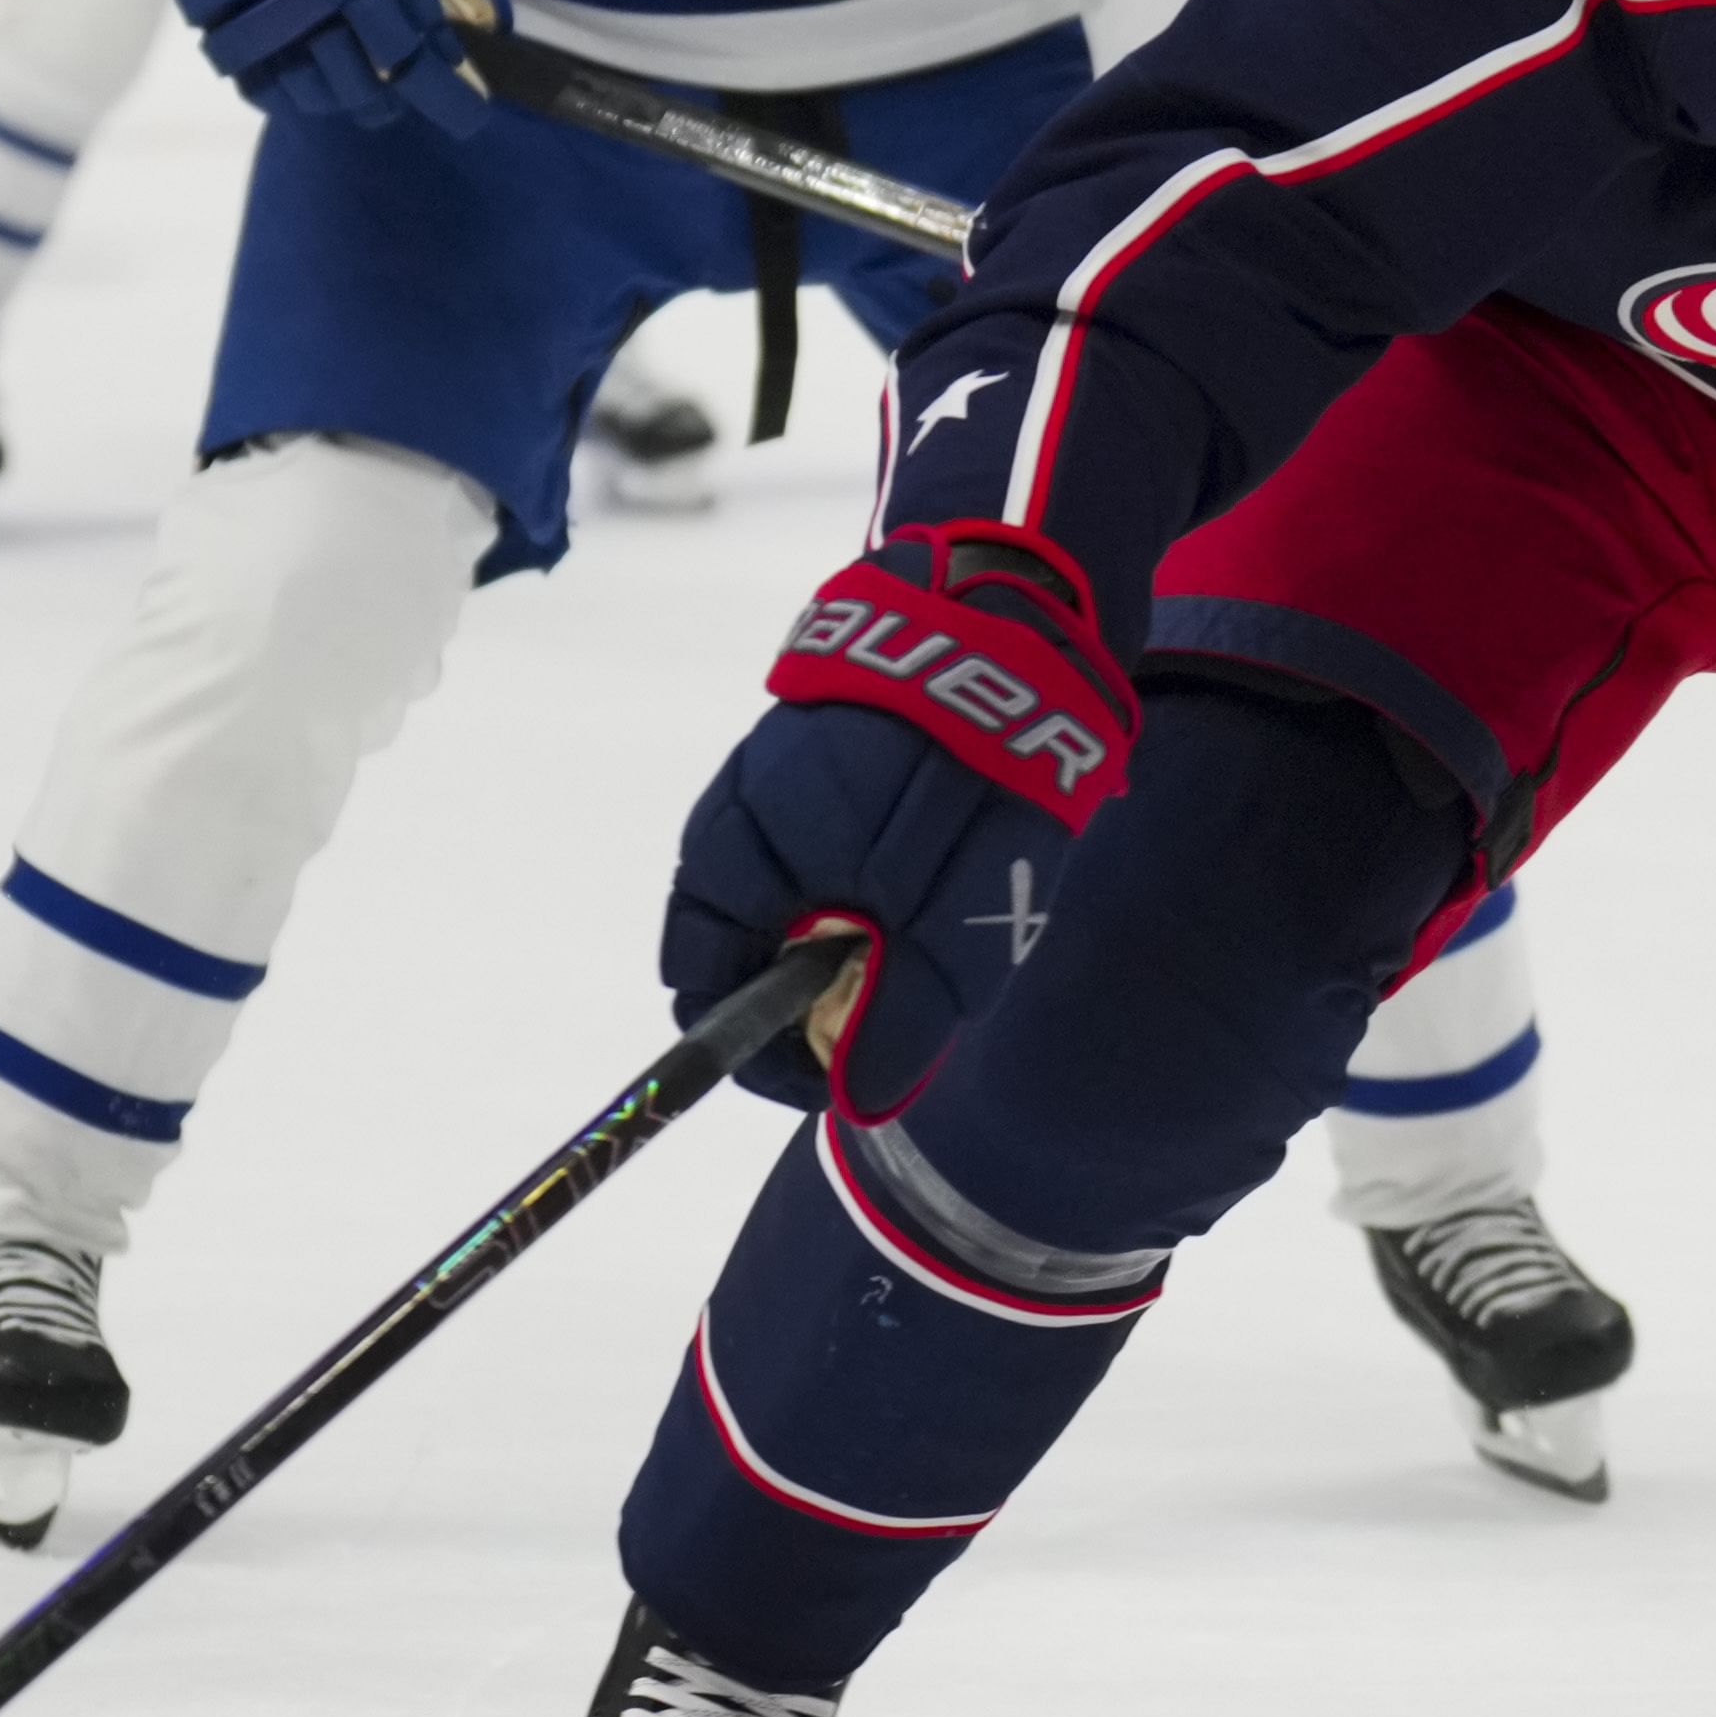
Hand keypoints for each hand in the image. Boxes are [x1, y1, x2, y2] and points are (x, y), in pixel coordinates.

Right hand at [662, 523, 1143, 1112]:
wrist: (1013, 612)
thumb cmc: (975, 777)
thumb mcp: (953, 921)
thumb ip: (902, 1015)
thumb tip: (855, 1103)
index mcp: (743, 857)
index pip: (702, 988)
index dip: (762, 1052)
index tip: (837, 1076)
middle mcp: (739, 809)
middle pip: (744, 941)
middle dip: (810, 990)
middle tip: (903, 998)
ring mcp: (777, 764)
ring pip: (788, 887)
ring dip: (843, 928)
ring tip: (930, 923)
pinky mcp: (823, 733)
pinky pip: (822, 832)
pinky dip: (862, 870)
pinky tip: (931, 858)